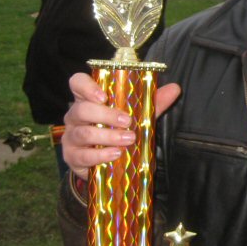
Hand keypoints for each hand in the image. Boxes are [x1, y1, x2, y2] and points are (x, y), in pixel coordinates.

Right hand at [62, 72, 180, 178]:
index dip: (86, 86)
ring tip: (128, 139)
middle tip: (128, 122)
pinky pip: (83, 155)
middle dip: (106, 115)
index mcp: (88, 99)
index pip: (77, 83)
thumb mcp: (137, 114)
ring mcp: (71, 137)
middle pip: (81, 109)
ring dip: (107, 136)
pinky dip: (100, 155)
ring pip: (83, 133)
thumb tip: (175, 89)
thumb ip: (153, 102)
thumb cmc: (119, 130)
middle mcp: (75, 116)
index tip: (104, 96)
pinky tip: (115, 154)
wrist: (106, 162)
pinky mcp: (72, 157)